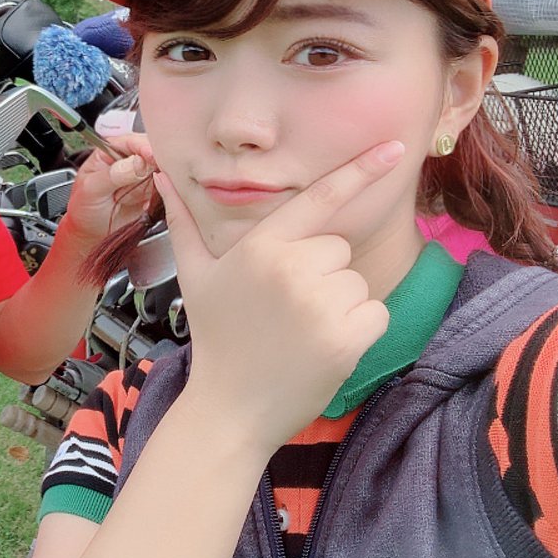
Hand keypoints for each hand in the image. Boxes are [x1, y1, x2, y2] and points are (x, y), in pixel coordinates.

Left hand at [61, 134, 156, 242]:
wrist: (90, 234)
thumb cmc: (83, 209)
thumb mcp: (91, 190)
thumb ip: (111, 175)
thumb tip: (135, 163)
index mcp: (109, 152)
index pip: (130, 141)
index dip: (142, 146)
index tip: (151, 155)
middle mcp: (128, 160)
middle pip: (150, 152)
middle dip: (156, 162)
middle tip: (159, 172)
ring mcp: (141, 176)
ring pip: (159, 170)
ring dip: (160, 180)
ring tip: (149, 193)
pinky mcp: (150, 191)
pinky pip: (163, 188)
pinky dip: (161, 194)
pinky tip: (148, 204)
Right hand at [158, 142, 402, 452]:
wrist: (228, 411)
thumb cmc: (215, 337)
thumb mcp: (195, 275)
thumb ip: (183, 222)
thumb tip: (161, 175)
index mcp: (259, 246)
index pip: (318, 199)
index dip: (359, 170)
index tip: (395, 147)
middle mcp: (291, 268)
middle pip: (336, 249)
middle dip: (321, 274)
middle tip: (285, 311)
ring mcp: (320, 303)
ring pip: (357, 282)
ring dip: (339, 305)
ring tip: (300, 332)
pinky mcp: (346, 336)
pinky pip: (375, 313)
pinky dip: (358, 331)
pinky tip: (322, 348)